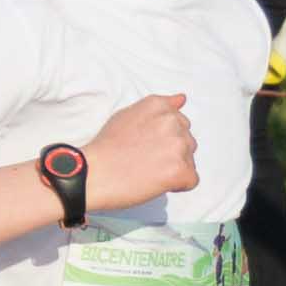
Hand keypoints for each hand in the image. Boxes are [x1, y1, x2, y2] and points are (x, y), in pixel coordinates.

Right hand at [85, 90, 198, 214]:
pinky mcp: (180, 170)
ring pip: (189, 161)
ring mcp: (178, 145)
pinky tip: (155, 183)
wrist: (93, 173)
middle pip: (187, 142)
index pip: (180, 123)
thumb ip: (159, 107)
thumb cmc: (106, 147)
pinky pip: (192, 180)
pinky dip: (177, 186)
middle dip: (171, 153)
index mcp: (160, 106)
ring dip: (174, 169)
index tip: (145, 146)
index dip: (163, 139)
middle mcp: (172, 121)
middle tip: (144, 160)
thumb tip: (182, 99)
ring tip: (147, 171)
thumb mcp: (128, 115)